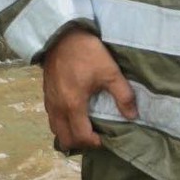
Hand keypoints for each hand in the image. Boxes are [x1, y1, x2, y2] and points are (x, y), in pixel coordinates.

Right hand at [41, 29, 134, 151]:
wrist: (62, 36)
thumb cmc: (87, 53)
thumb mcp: (110, 72)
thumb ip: (123, 96)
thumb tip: (133, 116)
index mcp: (73, 105)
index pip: (81, 136)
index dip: (94, 143)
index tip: (105, 139)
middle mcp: (57, 108)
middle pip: (65, 139)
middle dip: (80, 143)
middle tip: (96, 136)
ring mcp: (49, 102)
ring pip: (56, 129)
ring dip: (69, 134)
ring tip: (85, 128)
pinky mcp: (46, 94)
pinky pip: (52, 118)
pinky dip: (62, 124)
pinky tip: (74, 116)